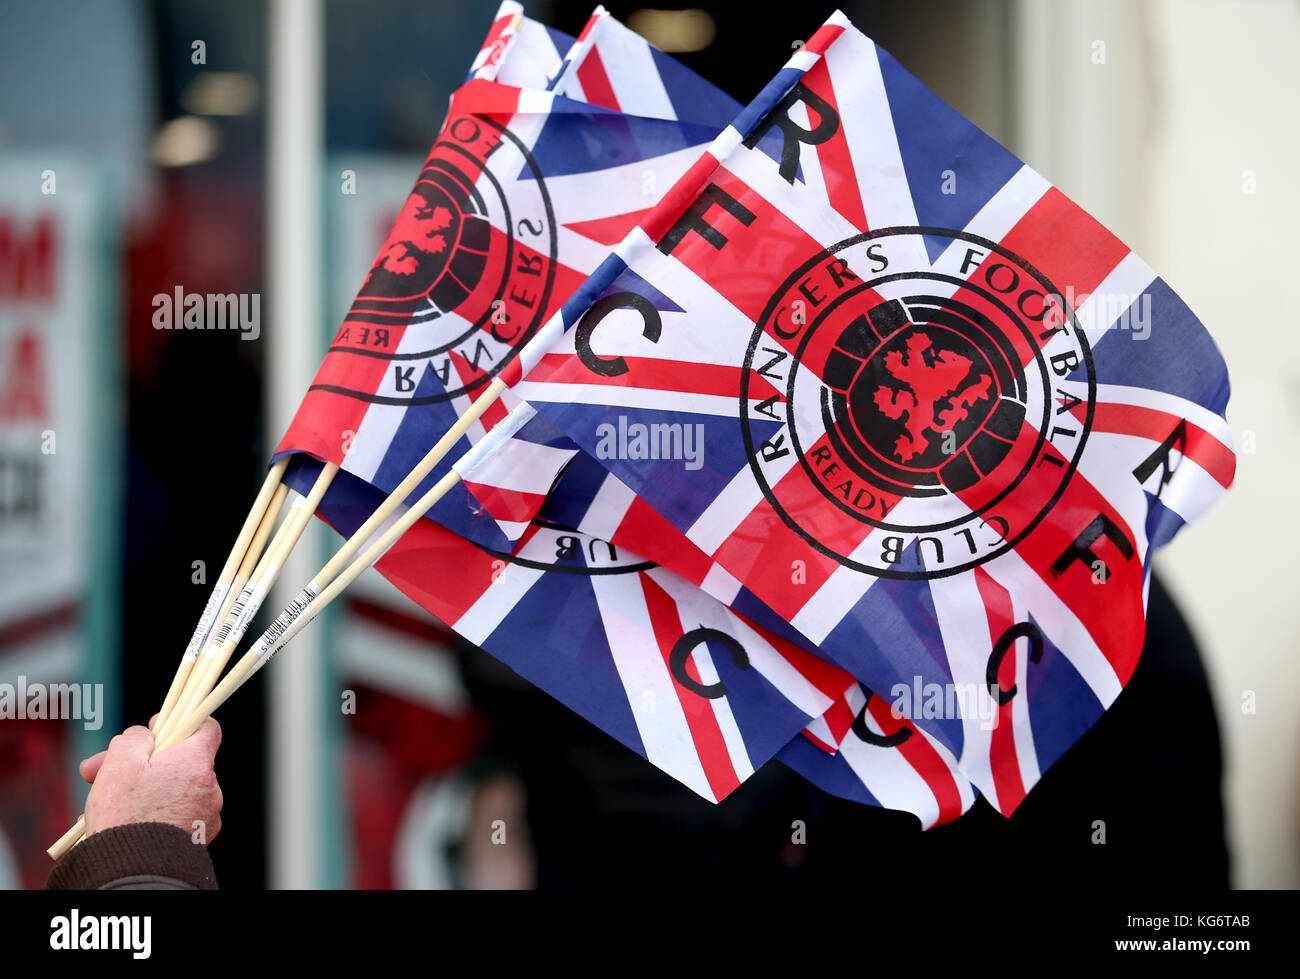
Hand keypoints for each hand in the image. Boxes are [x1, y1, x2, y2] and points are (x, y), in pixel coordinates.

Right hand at [79, 716, 223, 842]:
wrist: (134, 872)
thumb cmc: (126, 816)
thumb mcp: (120, 764)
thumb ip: (135, 738)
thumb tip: (146, 735)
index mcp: (196, 763)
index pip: (206, 728)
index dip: (179, 723)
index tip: (155, 730)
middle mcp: (210, 788)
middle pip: (180, 761)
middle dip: (142, 762)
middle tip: (100, 771)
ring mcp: (206, 816)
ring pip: (173, 790)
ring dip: (143, 789)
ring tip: (103, 805)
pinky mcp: (197, 839)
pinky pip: (175, 815)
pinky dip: (153, 813)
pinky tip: (121, 822)